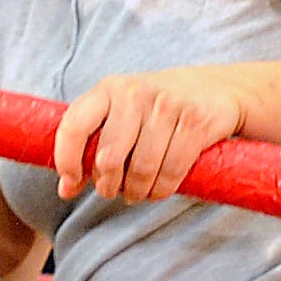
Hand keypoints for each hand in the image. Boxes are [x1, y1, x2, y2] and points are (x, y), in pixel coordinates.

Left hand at [54, 67, 249, 203]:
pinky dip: (161, 190)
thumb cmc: (156, 109)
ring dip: (137, 191)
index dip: (67, 160)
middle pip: (110, 157)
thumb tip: (65, 189)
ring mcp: (166, 106)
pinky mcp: (194, 122)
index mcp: (108, 89)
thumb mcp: (120, 116)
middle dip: (108, 185)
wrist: (215, 89)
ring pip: (142, 168)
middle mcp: (134, 93)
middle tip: (112, 191)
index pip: (74, 126)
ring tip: (137, 192)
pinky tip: (158, 190)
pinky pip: (172, 170)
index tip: (71, 182)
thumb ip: (91, 147)